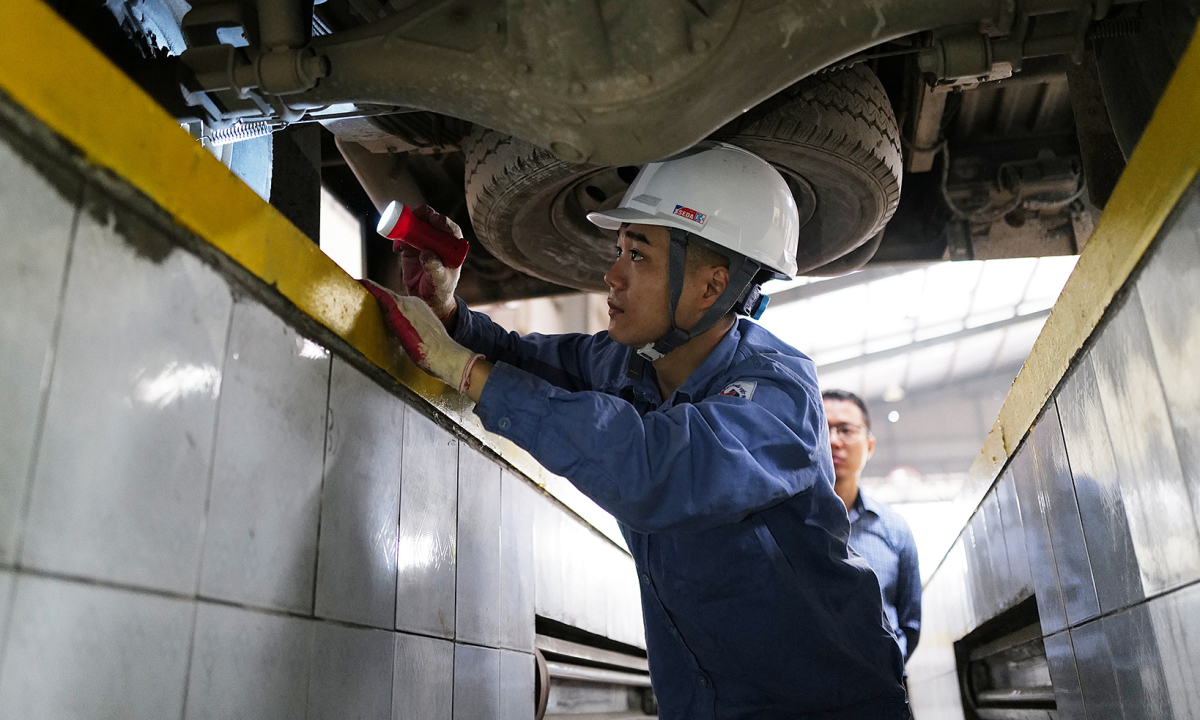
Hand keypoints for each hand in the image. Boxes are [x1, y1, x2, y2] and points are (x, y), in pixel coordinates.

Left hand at [360, 279, 482, 393]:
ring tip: (351, 283)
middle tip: (352, 287)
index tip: (367, 297)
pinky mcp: (398, 310)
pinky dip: (367, 287)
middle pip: (386, 297)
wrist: (447, 356)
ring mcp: (405, 305)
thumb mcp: (422, 340)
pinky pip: (378, 294)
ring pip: (381, 294)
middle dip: (371, 293)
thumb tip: (401, 342)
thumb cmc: (437, 355)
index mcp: (418, 310)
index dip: (381, 299)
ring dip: (366, 288)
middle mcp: (412, 303)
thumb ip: (410, 335)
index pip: (395, 302)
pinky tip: (356, 282)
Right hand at [400, 205, 461, 319]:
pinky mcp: (410, 247)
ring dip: (408, 224)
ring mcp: (424, 242)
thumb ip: (435, 268)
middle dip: (424, 215)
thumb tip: (427, 253)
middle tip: (416, 215)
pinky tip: (397, 248)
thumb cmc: (439, 290)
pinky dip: (398, 238)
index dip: (443, 222)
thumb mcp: (439, 281)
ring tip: (401, 234)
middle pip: (432, 221)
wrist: (426, 300)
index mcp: (452, 247)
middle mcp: (439, 241)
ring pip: (416, 225)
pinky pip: (403, 237)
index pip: (450, 229)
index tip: (435, 221)